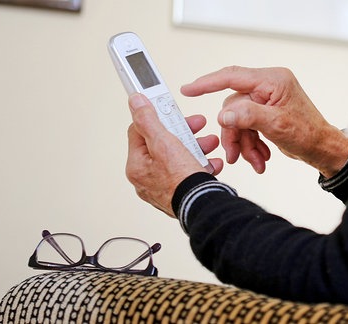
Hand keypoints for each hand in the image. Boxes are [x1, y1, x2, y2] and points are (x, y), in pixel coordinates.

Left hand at [126, 94, 222, 216]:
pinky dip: (201, 166)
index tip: (167, 109)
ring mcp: (163, 187)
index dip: (156, 117)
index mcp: (137, 166)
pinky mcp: (179, 193)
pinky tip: (212, 163)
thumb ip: (148, 120)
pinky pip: (189, 173)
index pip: (139, 132)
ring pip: (179, 158)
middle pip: (162, 144)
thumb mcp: (164, 142)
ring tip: (210, 144)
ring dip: (197, 147)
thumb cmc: (182, 181)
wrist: (202, 207)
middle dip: (184, 132)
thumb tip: (135, 103)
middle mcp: (147, 178)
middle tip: (196, 125)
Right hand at [181, 66, 347, 176]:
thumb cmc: (308, 134)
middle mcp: (268, 87)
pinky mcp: (266, 113)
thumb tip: (224, 114)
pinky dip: (251, 144)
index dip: (207, 83)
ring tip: (254, 161)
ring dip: (244, 143)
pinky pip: (247, 127)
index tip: (188, 90)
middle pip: (234, 107)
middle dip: (235, 134)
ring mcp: (266, 100)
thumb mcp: (276, 125)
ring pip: (239, 120)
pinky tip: (260, 157)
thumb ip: (248, 116)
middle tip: (235, 155)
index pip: (232, 77)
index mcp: (272, 81)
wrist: (323, 149)